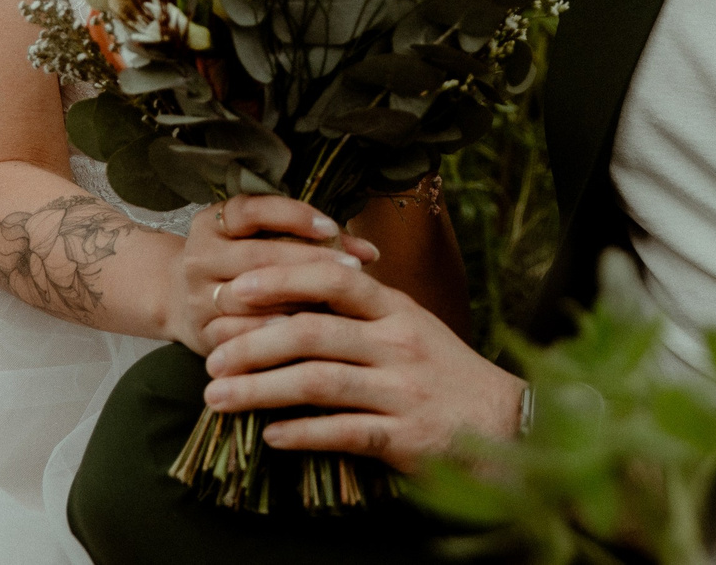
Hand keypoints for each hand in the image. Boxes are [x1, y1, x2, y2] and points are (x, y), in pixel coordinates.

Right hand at [168, 195, 379, 355]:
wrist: (179, 302)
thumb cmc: (242, 264)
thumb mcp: (261, 239)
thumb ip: (310, 240)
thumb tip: (370, 251)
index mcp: (212, 222)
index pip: (251, 210)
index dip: (293, 216)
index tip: (331, 229)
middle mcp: (199, 256)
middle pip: (256, 256)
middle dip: (308, 262)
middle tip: (351, 270)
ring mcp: (197, 297)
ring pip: (249, 298)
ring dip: (296, 300)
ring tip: (337, 304)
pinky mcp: (202, 334)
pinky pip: (240, 336)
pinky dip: (274, 335)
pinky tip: (307, 337)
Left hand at [201, 257, 526, 471]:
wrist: (506, 423)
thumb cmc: (445, 372)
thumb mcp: (409, 326)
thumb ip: (359, 310)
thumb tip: (288, 298)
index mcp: (396, 309)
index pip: (331, 280)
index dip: (278, 281)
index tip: (232, 290)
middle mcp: (398, 342)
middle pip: (312, 332)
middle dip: (251, 343)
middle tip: (209, 357)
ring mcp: (402, 389)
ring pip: (319, 382)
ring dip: (260, 389)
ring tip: (217, 398)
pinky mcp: (405, 436)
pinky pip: (344, 432)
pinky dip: (302, 433)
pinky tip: (270, 435)